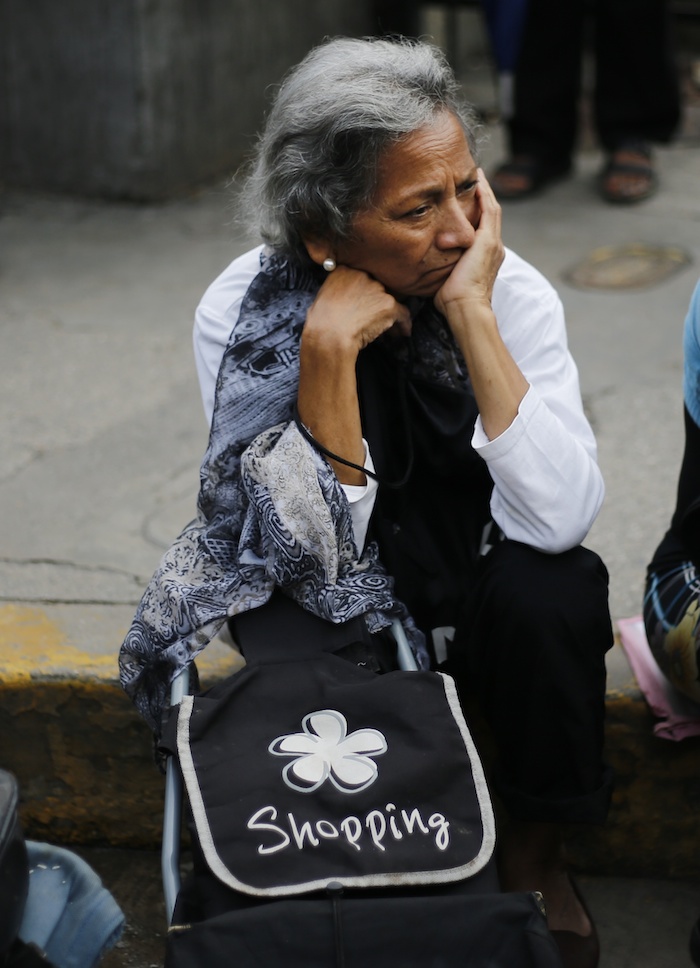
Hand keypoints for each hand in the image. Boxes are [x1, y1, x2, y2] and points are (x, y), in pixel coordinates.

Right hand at [303, 266, 411, 356]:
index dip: (365, 293)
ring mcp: (377, 289)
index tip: (365, 305)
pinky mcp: (388, 304)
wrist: (329, 335)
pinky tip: (404, 333)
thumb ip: (336, 293)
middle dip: (377, 303)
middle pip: (377, 288)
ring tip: (390, 330)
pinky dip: (404, 324)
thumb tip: (344, 303)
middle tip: (376, 319)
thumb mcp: (322, 299)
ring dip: (389, 315)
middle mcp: (362, 275)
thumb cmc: (320, 324)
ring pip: (390, 301)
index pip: (361, 279)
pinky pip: (402, 314)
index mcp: (344, 270)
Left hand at [433, 169, 504, 319]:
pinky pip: (489, 210)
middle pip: (491, 214)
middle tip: (476, 179)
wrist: (465, 308)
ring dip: (485, 191)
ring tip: (477, 175)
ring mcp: (493, 244)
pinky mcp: (488, 241)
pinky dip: (485, 195)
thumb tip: (425, 261)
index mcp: (486, 257)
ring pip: (492, 209)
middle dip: (484, 196)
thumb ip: (442, 265)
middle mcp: (494, 248)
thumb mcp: (446, 278)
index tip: (469, 198)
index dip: (478, 211)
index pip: (483, 227)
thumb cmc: (452, 301)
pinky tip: (478, 182)